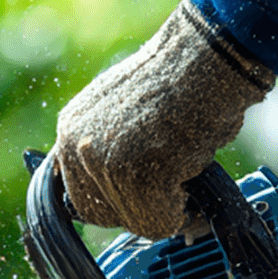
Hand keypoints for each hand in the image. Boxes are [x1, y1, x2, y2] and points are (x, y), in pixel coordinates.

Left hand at [51, 2, 273, 237]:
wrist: (206, 56)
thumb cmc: (179, 79)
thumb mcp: (123, 109)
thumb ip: (109, 144)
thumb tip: (118, 185)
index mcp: (71, 129)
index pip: (79, 195)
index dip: (116, 200)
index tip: (142, 191)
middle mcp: (77, 146)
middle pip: (100, 216)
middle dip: (136, 208)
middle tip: (167, 184)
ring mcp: (105, 162)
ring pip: (134, 221)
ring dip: (164, 206)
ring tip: (183, 170)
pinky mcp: (136, 175)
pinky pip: (159, 222)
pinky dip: (182, 211)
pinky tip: (189, 176)